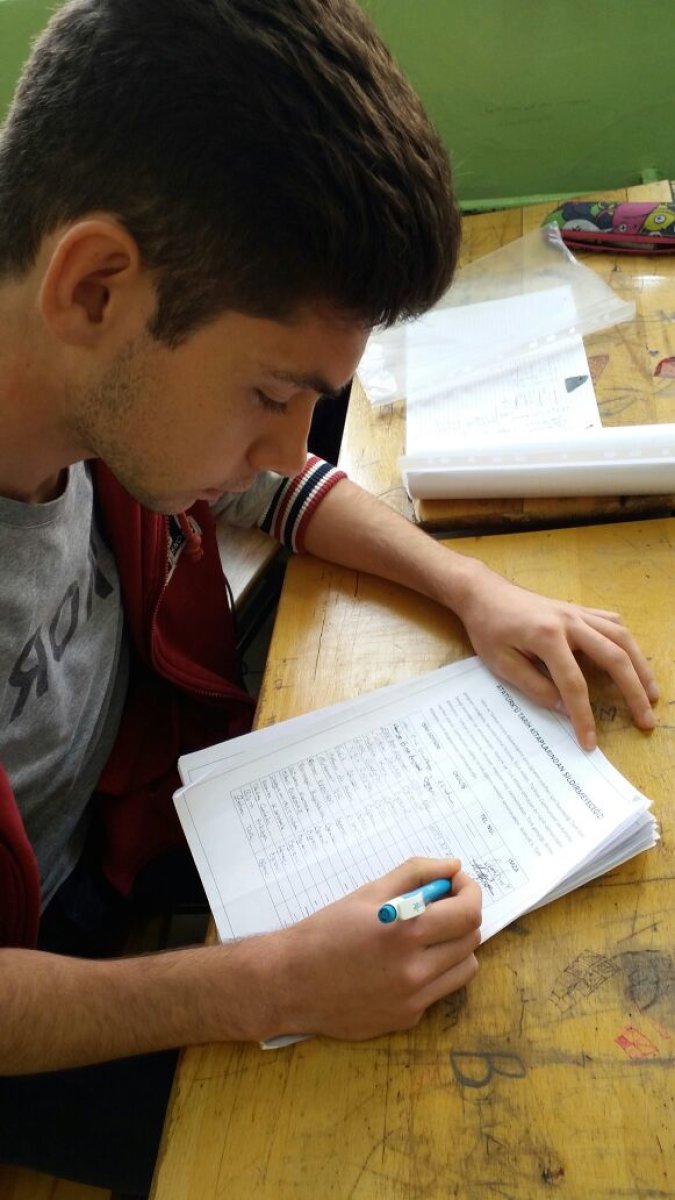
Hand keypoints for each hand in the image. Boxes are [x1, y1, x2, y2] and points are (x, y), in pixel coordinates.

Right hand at [272, 857, 481, 1040]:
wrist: (290, 982)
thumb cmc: (325, 931)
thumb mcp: (367, 893)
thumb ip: (414, 875)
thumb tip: (452, 866)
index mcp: (405, 932)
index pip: (468, 913)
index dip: (470, 891)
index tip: (457, 882)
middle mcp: (415, 970)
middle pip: (471, 939)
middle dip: (463, 915)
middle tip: (442, 904)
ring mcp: (413, 1000)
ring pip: (465, 968)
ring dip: (455, 946)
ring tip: (429, 935)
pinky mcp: (406, 1019)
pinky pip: (439, 990)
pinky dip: (434, 971)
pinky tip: (406, 962)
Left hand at [454, 561, 658, 749]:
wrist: (484, 592)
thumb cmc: (488, 628)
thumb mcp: (502, 664)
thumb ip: (535, 687)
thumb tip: (566, 709)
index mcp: (547, 636)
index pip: (574, 684)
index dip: (584, 716)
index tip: (589, 742)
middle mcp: (570, 621)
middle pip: (614, 657)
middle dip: (633, 692)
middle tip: (646, 721)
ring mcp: (578, 612)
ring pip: (622, 638)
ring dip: (641, 667)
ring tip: (651, 694)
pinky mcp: (579, 609)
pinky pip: (612, 623)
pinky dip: (627, 643)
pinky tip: (632, 660)